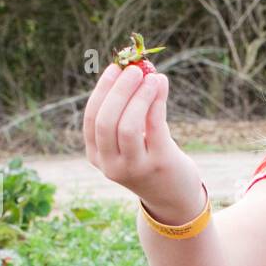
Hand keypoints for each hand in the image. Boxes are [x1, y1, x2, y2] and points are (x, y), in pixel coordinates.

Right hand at [82, 63, 201, 213]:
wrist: (173, 197)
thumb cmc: (149, 159)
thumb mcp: (129, 142)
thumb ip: (126, 112)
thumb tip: (136, 68)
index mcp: (97, 156)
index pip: (92, 119)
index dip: (103, 91)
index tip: (115, 68)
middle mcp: (111, 165)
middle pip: (107, 122)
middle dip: (120, 91)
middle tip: (134, 70)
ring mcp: (134, 168)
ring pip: (128, 127)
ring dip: (139, 96)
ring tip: (152, 76)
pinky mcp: (159, 165)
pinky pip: (154, 128)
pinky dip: (156, 102)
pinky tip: (161, 85)